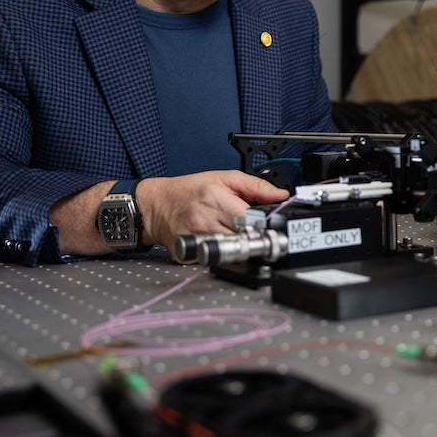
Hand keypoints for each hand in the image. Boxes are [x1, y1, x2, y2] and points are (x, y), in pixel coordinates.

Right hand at [136, 170, 287, 253]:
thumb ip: (255, 186)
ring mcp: (196, 239)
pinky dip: (221, 254)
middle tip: (258, 233)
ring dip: (240, 247)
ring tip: (240, 238)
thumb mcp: (224, 178)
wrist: (156, 206)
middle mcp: (205, 221)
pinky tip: (221, 245)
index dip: (264, 223)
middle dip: (254, 237)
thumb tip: (280, 195)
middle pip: (242, 238)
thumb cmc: (189, 190)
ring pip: (230, 251)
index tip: (271, 225)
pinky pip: (213, 259)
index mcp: (216, 200)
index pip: (250, 219)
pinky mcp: (188, 254)